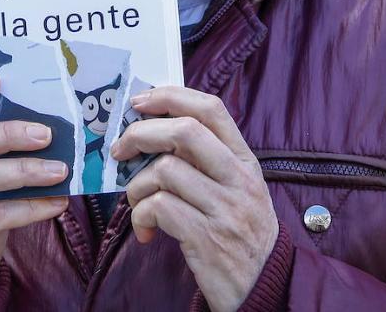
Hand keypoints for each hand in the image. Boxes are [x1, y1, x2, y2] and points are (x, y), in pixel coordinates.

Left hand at [111, 86, 276, 311]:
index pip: (210, 109)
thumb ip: (206, 158)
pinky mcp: (208, 239)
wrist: (266, 287)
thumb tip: (153, 129)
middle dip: (141, 134)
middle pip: (184, 131)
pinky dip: (141, 215)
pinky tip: (145, 229)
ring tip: (137, 203)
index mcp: (244, 159)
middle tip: (120, 151)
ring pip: (165, 170)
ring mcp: (225, 208)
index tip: (139, 101)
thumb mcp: (236, 187)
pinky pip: (160, 208)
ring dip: (136, 186)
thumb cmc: (240, 231)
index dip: (170, 97)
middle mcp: (239, 178)